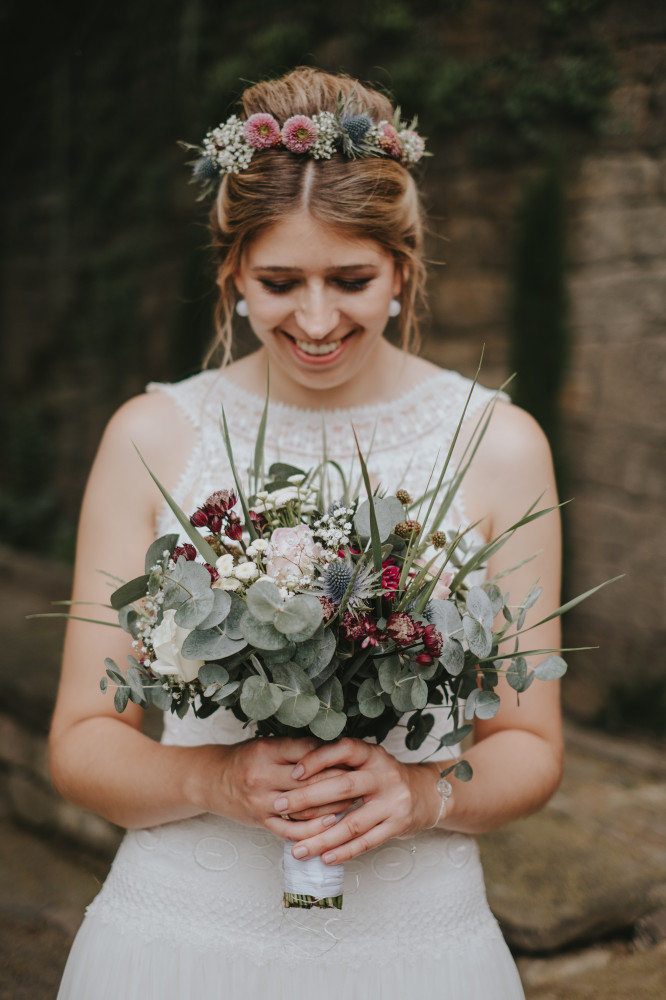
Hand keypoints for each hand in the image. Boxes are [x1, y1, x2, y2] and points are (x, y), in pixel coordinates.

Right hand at [206, 737, 357, 835]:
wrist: (211, 780)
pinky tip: (331, 824)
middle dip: (339, 782)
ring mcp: (261, 802)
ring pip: (304, 808)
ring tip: (354, 802)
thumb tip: (333, 746)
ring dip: (332, 807)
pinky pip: (291, 830)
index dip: (333, 755)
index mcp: (266, 751)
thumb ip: (294, 747)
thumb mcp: (265, 743)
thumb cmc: (244, 758)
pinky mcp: (261, 821)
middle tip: (361, 781)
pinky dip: (313, 830)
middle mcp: (263, 776)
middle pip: (310, 782)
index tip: (353, 757)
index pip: (307, 752)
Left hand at [268, 738, 442, 861]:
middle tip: (280, 806)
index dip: (317, 759)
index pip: (343, 750)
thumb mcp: (368, 761)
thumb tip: (295, 775)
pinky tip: (325, 858)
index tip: (293, 773)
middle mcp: (384, 774)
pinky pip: (367, 842)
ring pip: (352, 822)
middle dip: (307, 798)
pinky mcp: (399, 824)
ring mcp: (393, 801)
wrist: (427, 793)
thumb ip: (341, 765)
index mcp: (373, 754)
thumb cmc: (384, 777)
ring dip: (321, 838)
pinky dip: (344, 852)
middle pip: (343, 786)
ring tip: (297, 849)